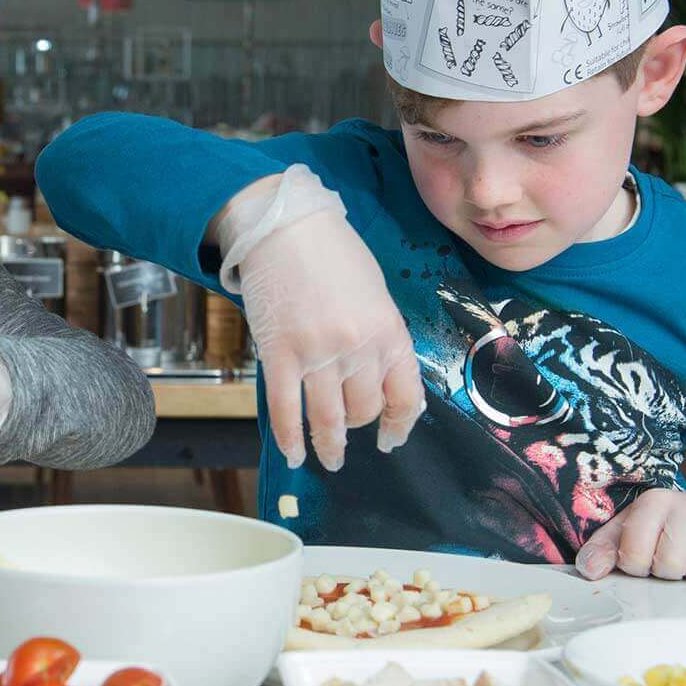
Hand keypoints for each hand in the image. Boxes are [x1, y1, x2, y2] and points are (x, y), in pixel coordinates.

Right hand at [214, 165, 424, 469]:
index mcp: (388, 331)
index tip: (391, 439)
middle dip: (358, 426)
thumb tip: (381, 381)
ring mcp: (317, 353)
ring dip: (329, 446)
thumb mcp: (375, 294)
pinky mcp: (280, 353)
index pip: (405, 396)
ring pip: (328, 419)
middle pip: (363, 410)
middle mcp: (358, 347)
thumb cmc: (333, 254)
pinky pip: (285, 410)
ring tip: (329, 459)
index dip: (399, 425)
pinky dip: (290, 438)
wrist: (285, 226)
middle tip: (348, 434)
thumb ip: (381, 337)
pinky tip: (293, 454)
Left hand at [576, 488, 685, 582]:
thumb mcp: (621, 535)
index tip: (640, 559)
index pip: (635, 555)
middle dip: (667, 571)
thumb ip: (601, 552)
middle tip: (668, 561)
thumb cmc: (654, 530)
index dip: (636, 566)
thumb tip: (590, 570)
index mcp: (653, 502)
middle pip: (673, 563)